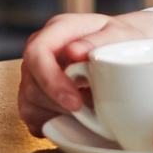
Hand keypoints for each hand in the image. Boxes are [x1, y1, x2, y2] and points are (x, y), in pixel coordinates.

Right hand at [18, 10, 152, 134]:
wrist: (123, 49)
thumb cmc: (122, 41)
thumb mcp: (120, 35)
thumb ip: (97, 41)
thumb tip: (72, 51)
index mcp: (58, 28)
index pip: (37, 52)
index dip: (51, 81)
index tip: (75, 103)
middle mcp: (40, 49)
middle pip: (31, 83)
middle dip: (59, 105)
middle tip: (88, 111)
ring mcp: (34, 71)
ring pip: (29, 102)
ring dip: (57, 114)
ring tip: (86, 110)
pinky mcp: (35, 92)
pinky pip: (32, 115)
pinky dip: (51, 123)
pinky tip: (72, 119)